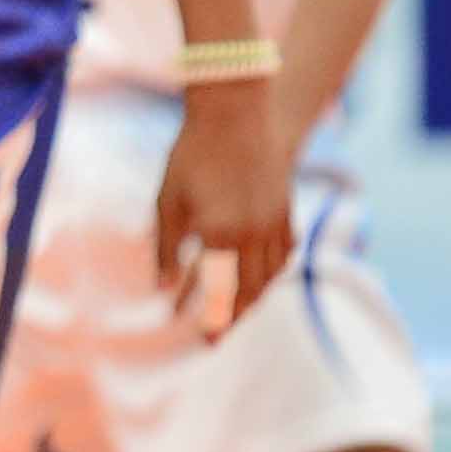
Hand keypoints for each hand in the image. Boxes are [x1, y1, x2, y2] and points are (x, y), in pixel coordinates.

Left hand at [152, 83, 294, 338]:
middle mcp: (254, 235)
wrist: (236, 113)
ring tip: (236, 312)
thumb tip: (163, 289)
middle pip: (246, 292)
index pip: (215, 290)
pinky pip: (285, 252)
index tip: (198, 338)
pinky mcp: (287, 210)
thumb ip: (167, 248)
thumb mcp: (169, 201)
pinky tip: (263, 276)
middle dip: (229, 318)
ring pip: (270, 275)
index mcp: (220, 234)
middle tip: (215, 337)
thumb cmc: (193, 154)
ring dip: (253, 298)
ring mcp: (275, 223)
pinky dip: (274, 270)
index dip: (205, 316)